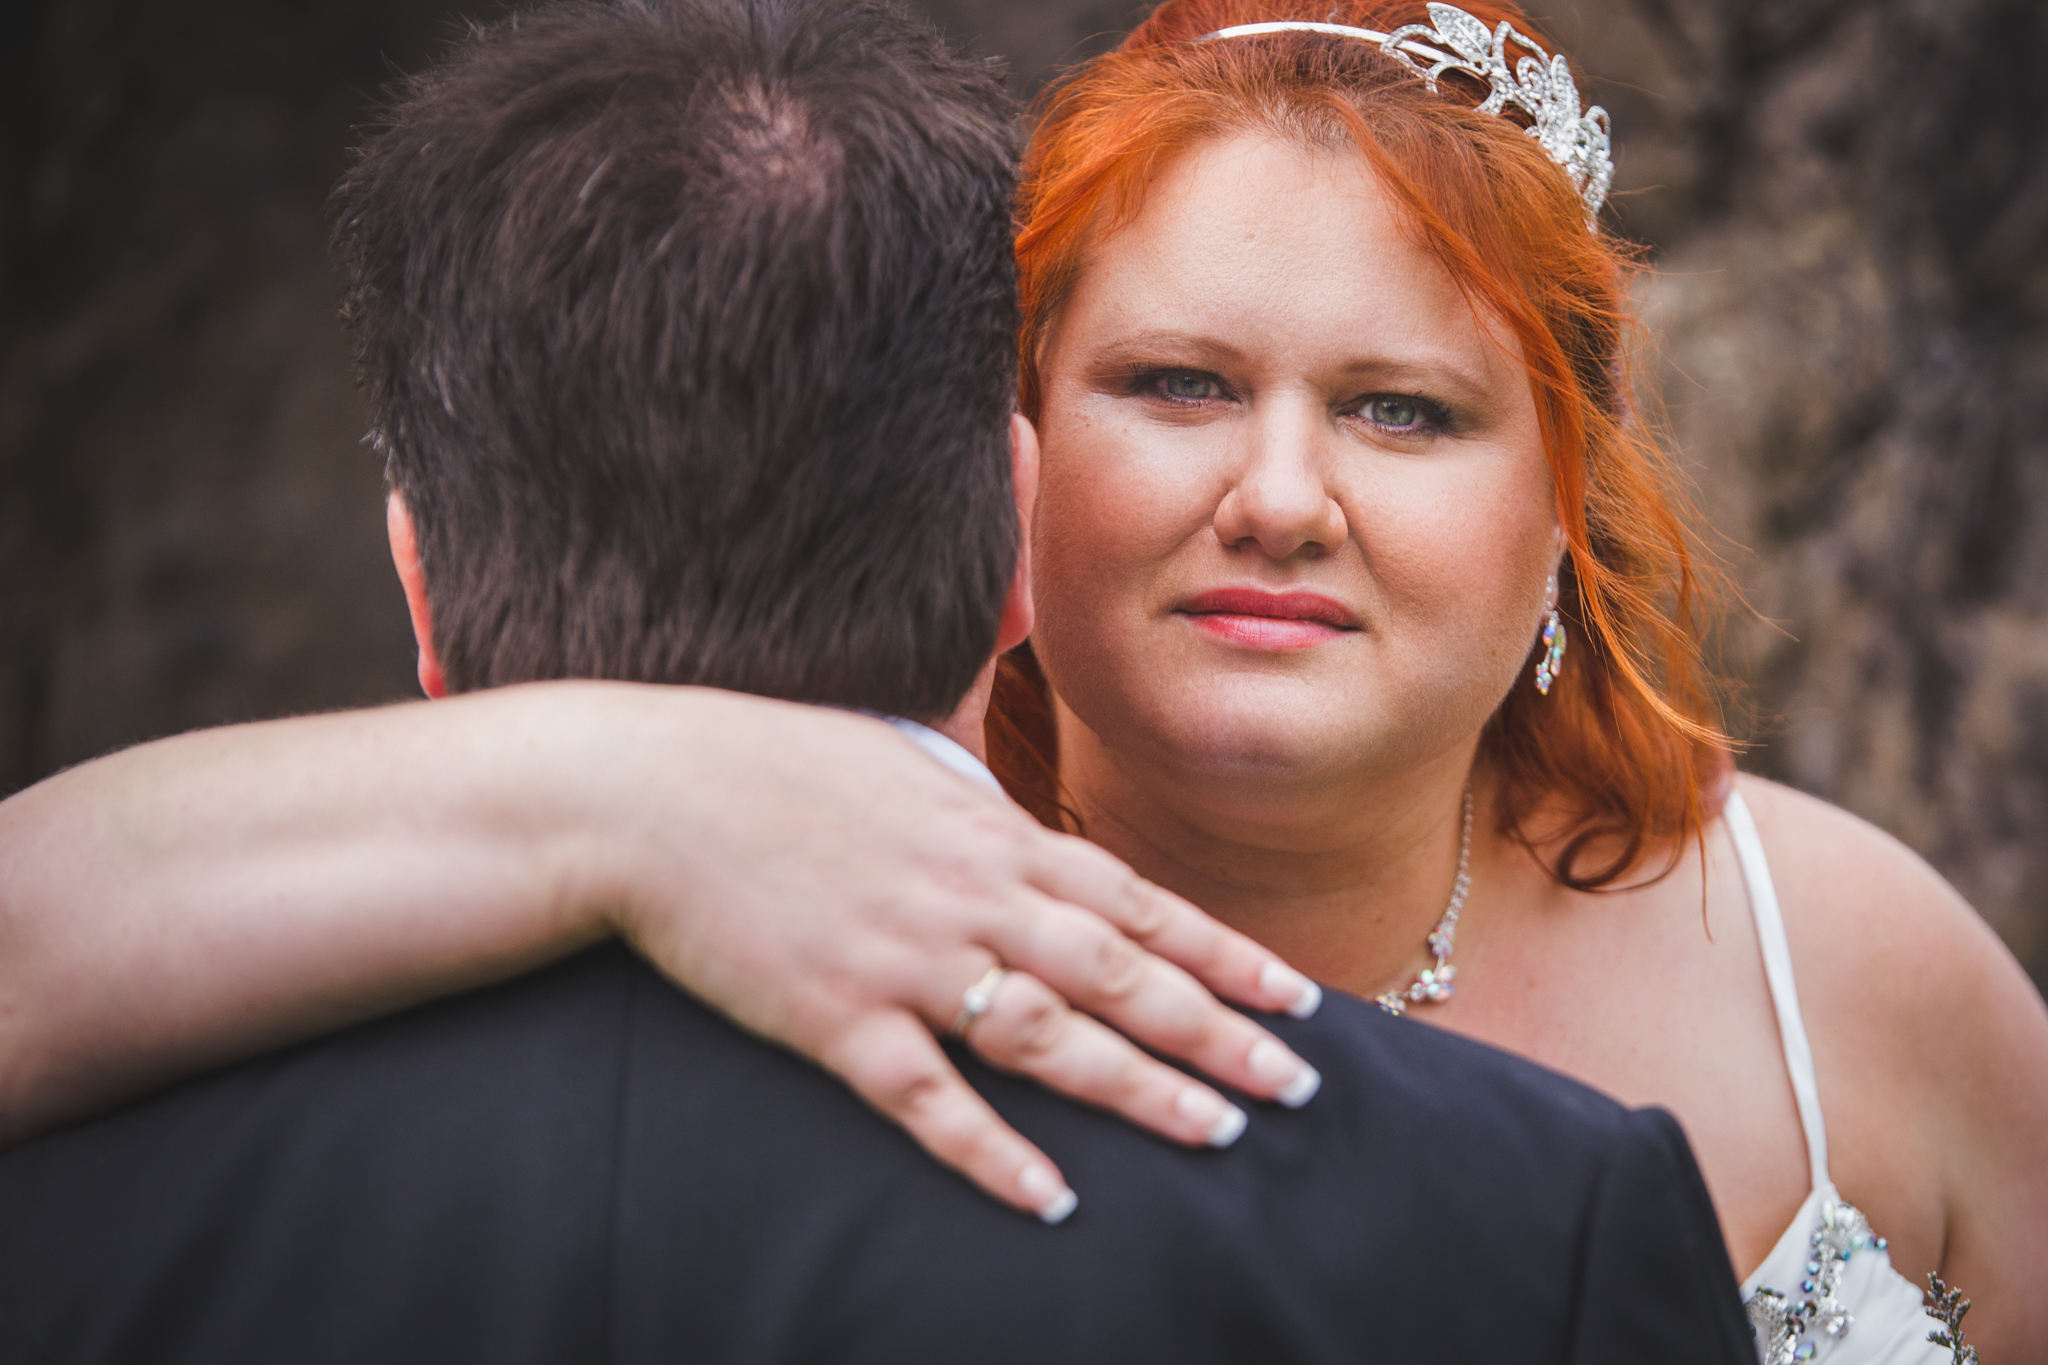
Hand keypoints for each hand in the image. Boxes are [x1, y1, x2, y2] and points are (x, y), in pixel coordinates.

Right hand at [583, 696, 1324, 1222]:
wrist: (651, 793)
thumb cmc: (776, 766)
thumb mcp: (899, 761)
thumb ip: (976, 802)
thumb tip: (1023, 822)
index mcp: (991, 835)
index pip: (1137, 901)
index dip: (1223, 954)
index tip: (1296, 995)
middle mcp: (969, 898)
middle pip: (1121, 974)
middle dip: (1219, 1031)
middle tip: (1299, 1083)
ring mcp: (906, 960)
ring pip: (1050, 1036)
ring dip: (1141, 1090)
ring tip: (1220, 1133)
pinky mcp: (835, 1018)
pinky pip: (929, 1099)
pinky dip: (992, 1152)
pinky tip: (1052, 1197)